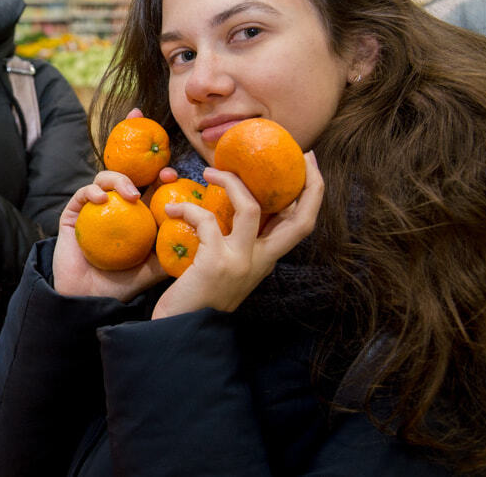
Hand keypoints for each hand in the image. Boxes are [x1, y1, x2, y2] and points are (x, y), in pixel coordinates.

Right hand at [52, 170, 165, 301]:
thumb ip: (171, 254)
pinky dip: (92, 192)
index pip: (149, 191)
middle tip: (159, 179)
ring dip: (119, 180)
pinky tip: (102, 200)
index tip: (172, 177)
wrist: (87, 298)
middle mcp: (113, 210)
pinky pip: (82, 195)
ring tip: (131, 194)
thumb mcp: (153, 269)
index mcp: (134, 218)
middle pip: (128, 180)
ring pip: (104, 180)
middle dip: (144, 172)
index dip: (161, 179)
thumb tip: (196, 237)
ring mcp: (92, 210)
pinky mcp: (72, 215)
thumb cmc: (120, 286)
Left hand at [151, 151, 322, 317]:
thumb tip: (236, 203)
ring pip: (251, 207)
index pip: (303, 224)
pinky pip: (206, 220)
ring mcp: (241, 262)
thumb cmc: (197, 295)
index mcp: (266, 260)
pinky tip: (172, 209)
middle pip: (303, 218)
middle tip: (302, 152)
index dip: (313, 192)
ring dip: (230, 182)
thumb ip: (237, 241)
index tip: (309, 163)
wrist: (179, 331)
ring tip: (209, 171)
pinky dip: (188, 209)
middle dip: (309, 182)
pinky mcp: (216, 262)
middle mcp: (262, 261)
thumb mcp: (227, 267)